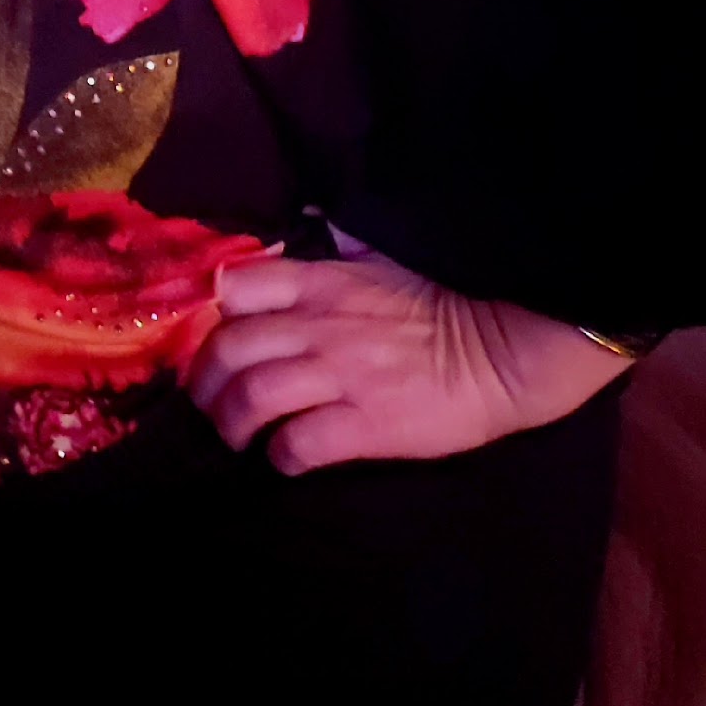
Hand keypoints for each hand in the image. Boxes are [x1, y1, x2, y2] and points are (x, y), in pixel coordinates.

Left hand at [186, 235, 629, 475]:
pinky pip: (298, 444)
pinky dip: (280, 457)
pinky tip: (285, 459)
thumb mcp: (376, 261)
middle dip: (205, 384)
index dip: (211, 319)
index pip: (234, 288)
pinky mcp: (364, 425)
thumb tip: (298, 246)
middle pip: (227, 349)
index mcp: (319, 283)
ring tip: (239, 437)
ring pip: (250, 397)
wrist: (500, 347)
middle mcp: (317, 325)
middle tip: (211, 405)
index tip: (214, 343)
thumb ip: (330, 260)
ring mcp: (338, 375)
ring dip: (231, 424)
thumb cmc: (440, 303)